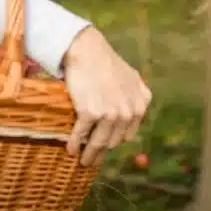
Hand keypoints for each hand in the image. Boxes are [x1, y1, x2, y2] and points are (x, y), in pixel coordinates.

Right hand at [61, 26, 151, 166]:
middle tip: (93, 157)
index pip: (127, 135)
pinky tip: (70, 149)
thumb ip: (138, 96)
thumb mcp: (132, 79)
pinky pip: (81, 135)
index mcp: (140, 106)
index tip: (106, 145)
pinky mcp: (90, 113)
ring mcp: (110, 114)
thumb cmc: (107, 63)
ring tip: (83, 160)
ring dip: (89, 155)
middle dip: (103, 150)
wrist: (88, 51)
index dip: (115, 141)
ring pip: (99, 143)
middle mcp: (128, 113)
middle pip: (113, 142)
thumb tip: (138, 113)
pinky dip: (74, 144)